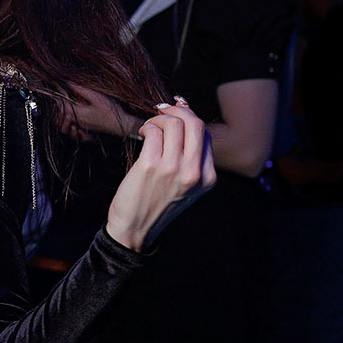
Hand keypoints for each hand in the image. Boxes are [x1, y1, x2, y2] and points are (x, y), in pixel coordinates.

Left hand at [61, 85, 143, 140]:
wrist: (120, 125)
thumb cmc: (111, 111)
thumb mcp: (97, 97)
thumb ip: (81, 90)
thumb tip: (68, 83)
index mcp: (78, 114)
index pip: (62, 106)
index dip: (58, 98)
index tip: (57, 90)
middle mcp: (77, 122)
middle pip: (59, 117)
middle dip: (58, 107)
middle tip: (59, 97)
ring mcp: (80, 127)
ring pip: (63, 124)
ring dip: (61, 115)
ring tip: (64, 106)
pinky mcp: (83, 129)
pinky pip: (70, 127)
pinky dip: (67, 121)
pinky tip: (72, 113)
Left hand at [104, 100, 215, 251]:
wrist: (134, 231)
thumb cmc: (156, 205)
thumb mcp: (186, 187)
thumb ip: (191, 160)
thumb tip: (184, 117)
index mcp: (208, 178)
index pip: (206, 136)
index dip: (190, 121)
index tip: (176, 117)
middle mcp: (194, 173)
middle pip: (195, 124)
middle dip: (178, 111)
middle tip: (163, 111)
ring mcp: (173, 169)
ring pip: (174, 123)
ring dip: (159, 118)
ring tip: (149, 127)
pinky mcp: (150, 166)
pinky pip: (153, 131)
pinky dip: (147, 127)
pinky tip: (142, 134)